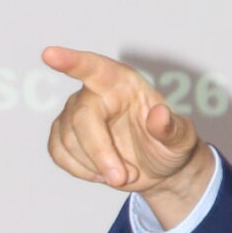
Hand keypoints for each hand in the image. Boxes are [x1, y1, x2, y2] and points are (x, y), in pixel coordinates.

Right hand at [42, 46, 213, 228]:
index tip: (50, 54)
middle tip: (123, 178)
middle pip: (82, 119)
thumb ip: (172, 128)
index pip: (95, 68)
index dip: (72, 61)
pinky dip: (81, 170)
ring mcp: (75, 113)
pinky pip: (58, 152)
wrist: (159, 169)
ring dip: (96, 165)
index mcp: (123, 83)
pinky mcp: (63, 134)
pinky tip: (102, 173)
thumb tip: (160, 114)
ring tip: (124, 172)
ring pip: (68, 140)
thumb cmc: (170, 145)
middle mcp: (94, 93)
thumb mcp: (182, 139)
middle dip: (99, 153)